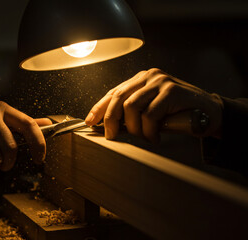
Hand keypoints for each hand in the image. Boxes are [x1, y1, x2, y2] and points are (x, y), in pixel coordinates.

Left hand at [85, 68, 222, 142]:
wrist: (209, 114)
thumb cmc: (176, 115)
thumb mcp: (149, 112)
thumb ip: (132, 114)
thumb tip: (108, 126)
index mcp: (140, 79)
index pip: (114, 92)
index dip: (99, 107)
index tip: (89, 121)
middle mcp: (148, 76)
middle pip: (118, 97)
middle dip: (110, 120)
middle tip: (111, 137)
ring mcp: (160, 81)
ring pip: (131, 106)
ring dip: (135, 128)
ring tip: (145, 136)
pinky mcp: (172, 90)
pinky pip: (150, 114)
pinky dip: (150, 130)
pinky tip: (156, 136)